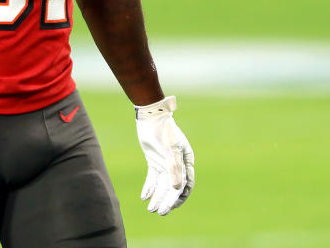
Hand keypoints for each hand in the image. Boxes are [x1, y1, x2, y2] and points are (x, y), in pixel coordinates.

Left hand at [135, 95, 194, 214]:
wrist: (151, 116)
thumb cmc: (165, 131)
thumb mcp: (171, 150)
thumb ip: (174, 169)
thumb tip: (177, 189)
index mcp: (186, 161)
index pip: (186, 185)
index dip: (179, 197)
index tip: (171, 207)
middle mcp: (177, 164)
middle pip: (173, 187)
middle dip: (167, 201)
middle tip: (160, 212)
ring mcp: (165, 163)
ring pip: (162, 184)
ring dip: (157, 197)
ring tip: (150, 209)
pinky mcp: (154, 160)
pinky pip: (152, 177)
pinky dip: (149, 187)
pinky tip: (144, 197)